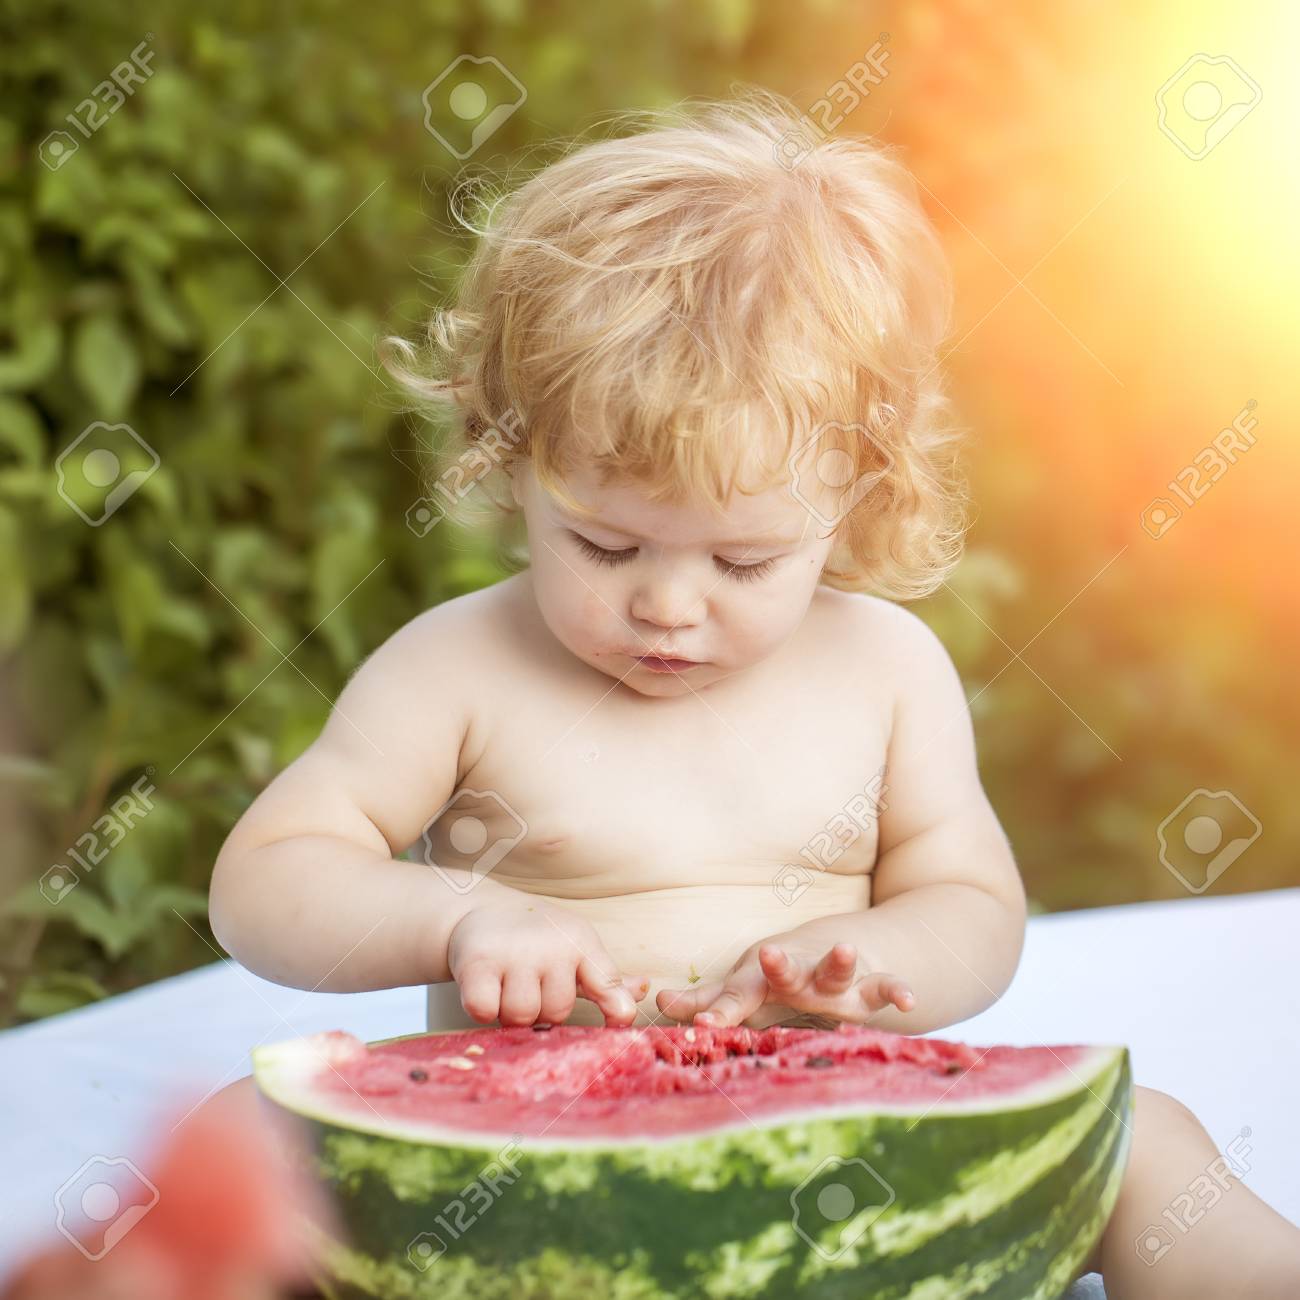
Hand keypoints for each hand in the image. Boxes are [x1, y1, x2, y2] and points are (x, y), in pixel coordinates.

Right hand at [448, 902, 648, 1027]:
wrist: (478, 908)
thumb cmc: (535, 936)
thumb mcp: (574, 947)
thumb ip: (605, 977)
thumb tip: (644, 990)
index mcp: (579, 941)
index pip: (607, 982)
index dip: (617, 1008)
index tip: (618, 1024)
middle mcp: (551, 945)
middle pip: (556, 1012)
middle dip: (541, 1010)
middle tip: (529, 988)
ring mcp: (514, 953)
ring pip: (522, 1016)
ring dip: (511, 1013)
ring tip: (506, 988)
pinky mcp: (477, 964)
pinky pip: (486, 1011)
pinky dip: (483, 1010)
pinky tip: (484, 990)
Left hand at [655, 937, 912, 1028]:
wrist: (838, 949)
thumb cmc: (779, 976)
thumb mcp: (745, 986)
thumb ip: (708, 1000)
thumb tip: (658, 1003)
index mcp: (764, 981)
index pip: (737, 996)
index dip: (718, 1011)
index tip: (699, 1025)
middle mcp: (799, 978)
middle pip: (787, 973)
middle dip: (779, 967)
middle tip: (768, 955)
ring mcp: (836, 980)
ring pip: (837, 971)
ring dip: (840, 961)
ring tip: (844, 950)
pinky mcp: (870, 986)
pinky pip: (885, 987)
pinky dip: (897, 991)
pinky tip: (909, 1000)